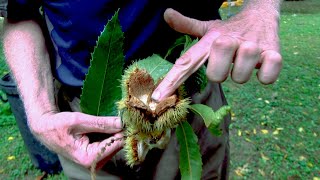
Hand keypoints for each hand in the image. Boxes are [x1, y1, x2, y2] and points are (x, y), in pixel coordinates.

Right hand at [30, 111, 123, 167]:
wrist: (46, 128)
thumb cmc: (58, 125)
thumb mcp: (79, 121)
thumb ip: (101, 123)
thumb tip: (121, 122)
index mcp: (88, 158)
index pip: (114, 145)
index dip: (124, 132)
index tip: (132, 120)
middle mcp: (93, 163)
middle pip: (116, 147)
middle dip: (121, 132)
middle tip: (127, 117)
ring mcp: (95, 160)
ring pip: (114, 146)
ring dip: (118, 133)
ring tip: (120, 119)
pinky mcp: (96, 155)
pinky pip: (110, 145)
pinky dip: (113, 135)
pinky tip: (113, 125)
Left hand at [152, 8, 281, 100]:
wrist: (262, 16)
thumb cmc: (230, 29)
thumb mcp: (209, 27)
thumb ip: (187, 25)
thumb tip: (166, 14)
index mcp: (211, 39)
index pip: (186, 62)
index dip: (171, 82)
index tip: (157, 98)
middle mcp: (229, 42)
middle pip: (216, 76)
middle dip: (221, 72)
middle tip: (228, 60)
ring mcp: (252, 48)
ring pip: (240, 78)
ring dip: (242, 73)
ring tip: (245, 58)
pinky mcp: (274, 54)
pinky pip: (265, 78)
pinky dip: (264, 75)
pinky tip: (262, 62)